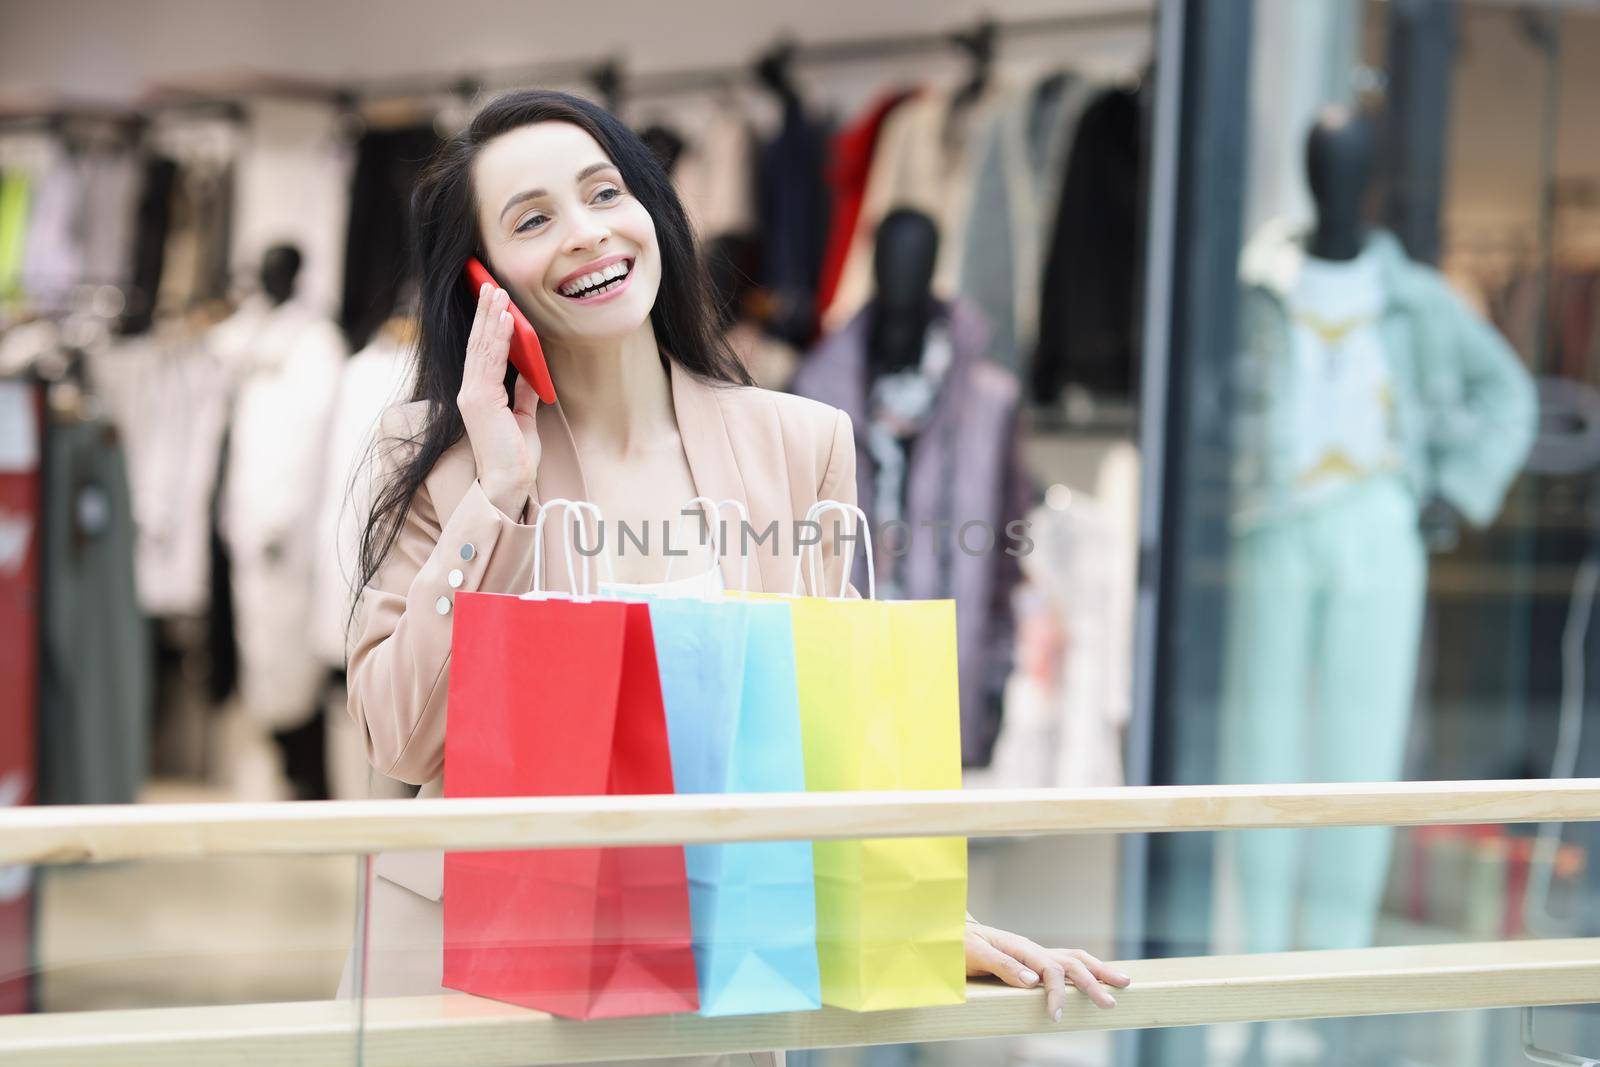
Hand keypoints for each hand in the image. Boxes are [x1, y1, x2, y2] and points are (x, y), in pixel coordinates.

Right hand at [457, 282, 541, 515]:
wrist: (511, 483)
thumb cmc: (517, 456)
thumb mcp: (525, 417)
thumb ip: (523, 392)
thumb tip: (529, 370)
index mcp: (479, 395)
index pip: (482, 352)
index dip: (487, 325)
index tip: (493, 301)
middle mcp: (470, 392)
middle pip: (478, 344)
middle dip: (485, 312)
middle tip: (490, 284)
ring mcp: (472, 395)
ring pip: (482, 347)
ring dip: (490, 317)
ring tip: (496, 292)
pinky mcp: (479, 400)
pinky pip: (490, 361)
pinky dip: (497, 337)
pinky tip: (504, 319)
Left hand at [964, 919, 1130, 1020]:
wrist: (950, 933)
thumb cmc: (960, 944)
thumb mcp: (974, 954)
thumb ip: (1002, 966)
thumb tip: (1032, 981)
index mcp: (1020, 947)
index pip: (1049, 970)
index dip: (1057, 993)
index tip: (1057, 1016)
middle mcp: (1032, 949)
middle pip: (1071, 963)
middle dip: (1093, 983)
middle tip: (1111, 1004)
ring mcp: (1035, 954)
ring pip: (1074, 959)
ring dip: (1099, 971)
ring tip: (1124, 982)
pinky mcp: (1034, 961)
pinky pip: (1065, 963)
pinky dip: (1086, 969)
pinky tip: (1098, 978)